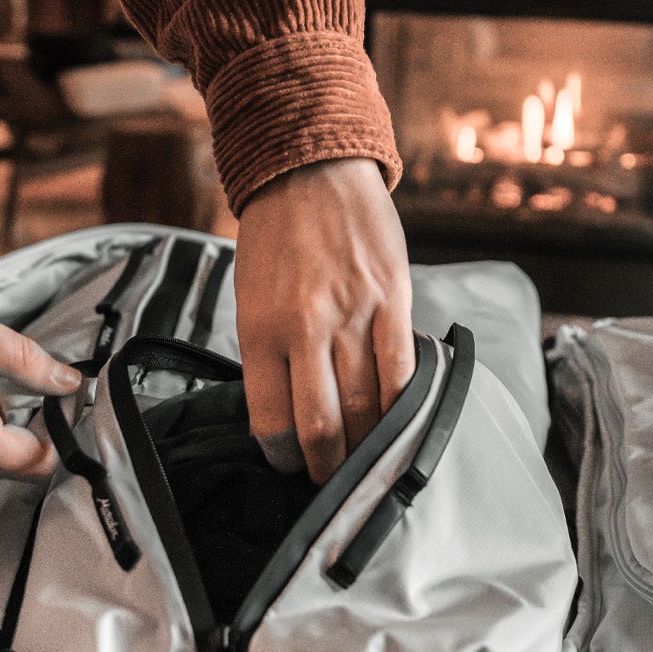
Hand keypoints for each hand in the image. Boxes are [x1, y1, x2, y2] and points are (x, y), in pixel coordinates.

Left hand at [235, 157, 414, 483]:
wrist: (309, 170)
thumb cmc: (274, 241)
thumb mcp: (250, 300)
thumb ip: (270, 357)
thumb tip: (290, 415)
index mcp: (261, 331)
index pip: (272, 423)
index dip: (284, 458)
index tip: (291, 466)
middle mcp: (306, 327)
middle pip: (322, 427)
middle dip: (327, 468)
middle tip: (332, 481)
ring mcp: (354, 313)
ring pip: (367, 407)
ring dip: (367, 444)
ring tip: (365, 458)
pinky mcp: (394, 298)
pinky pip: (403, 370)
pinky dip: (402, 405)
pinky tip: (399, 419)